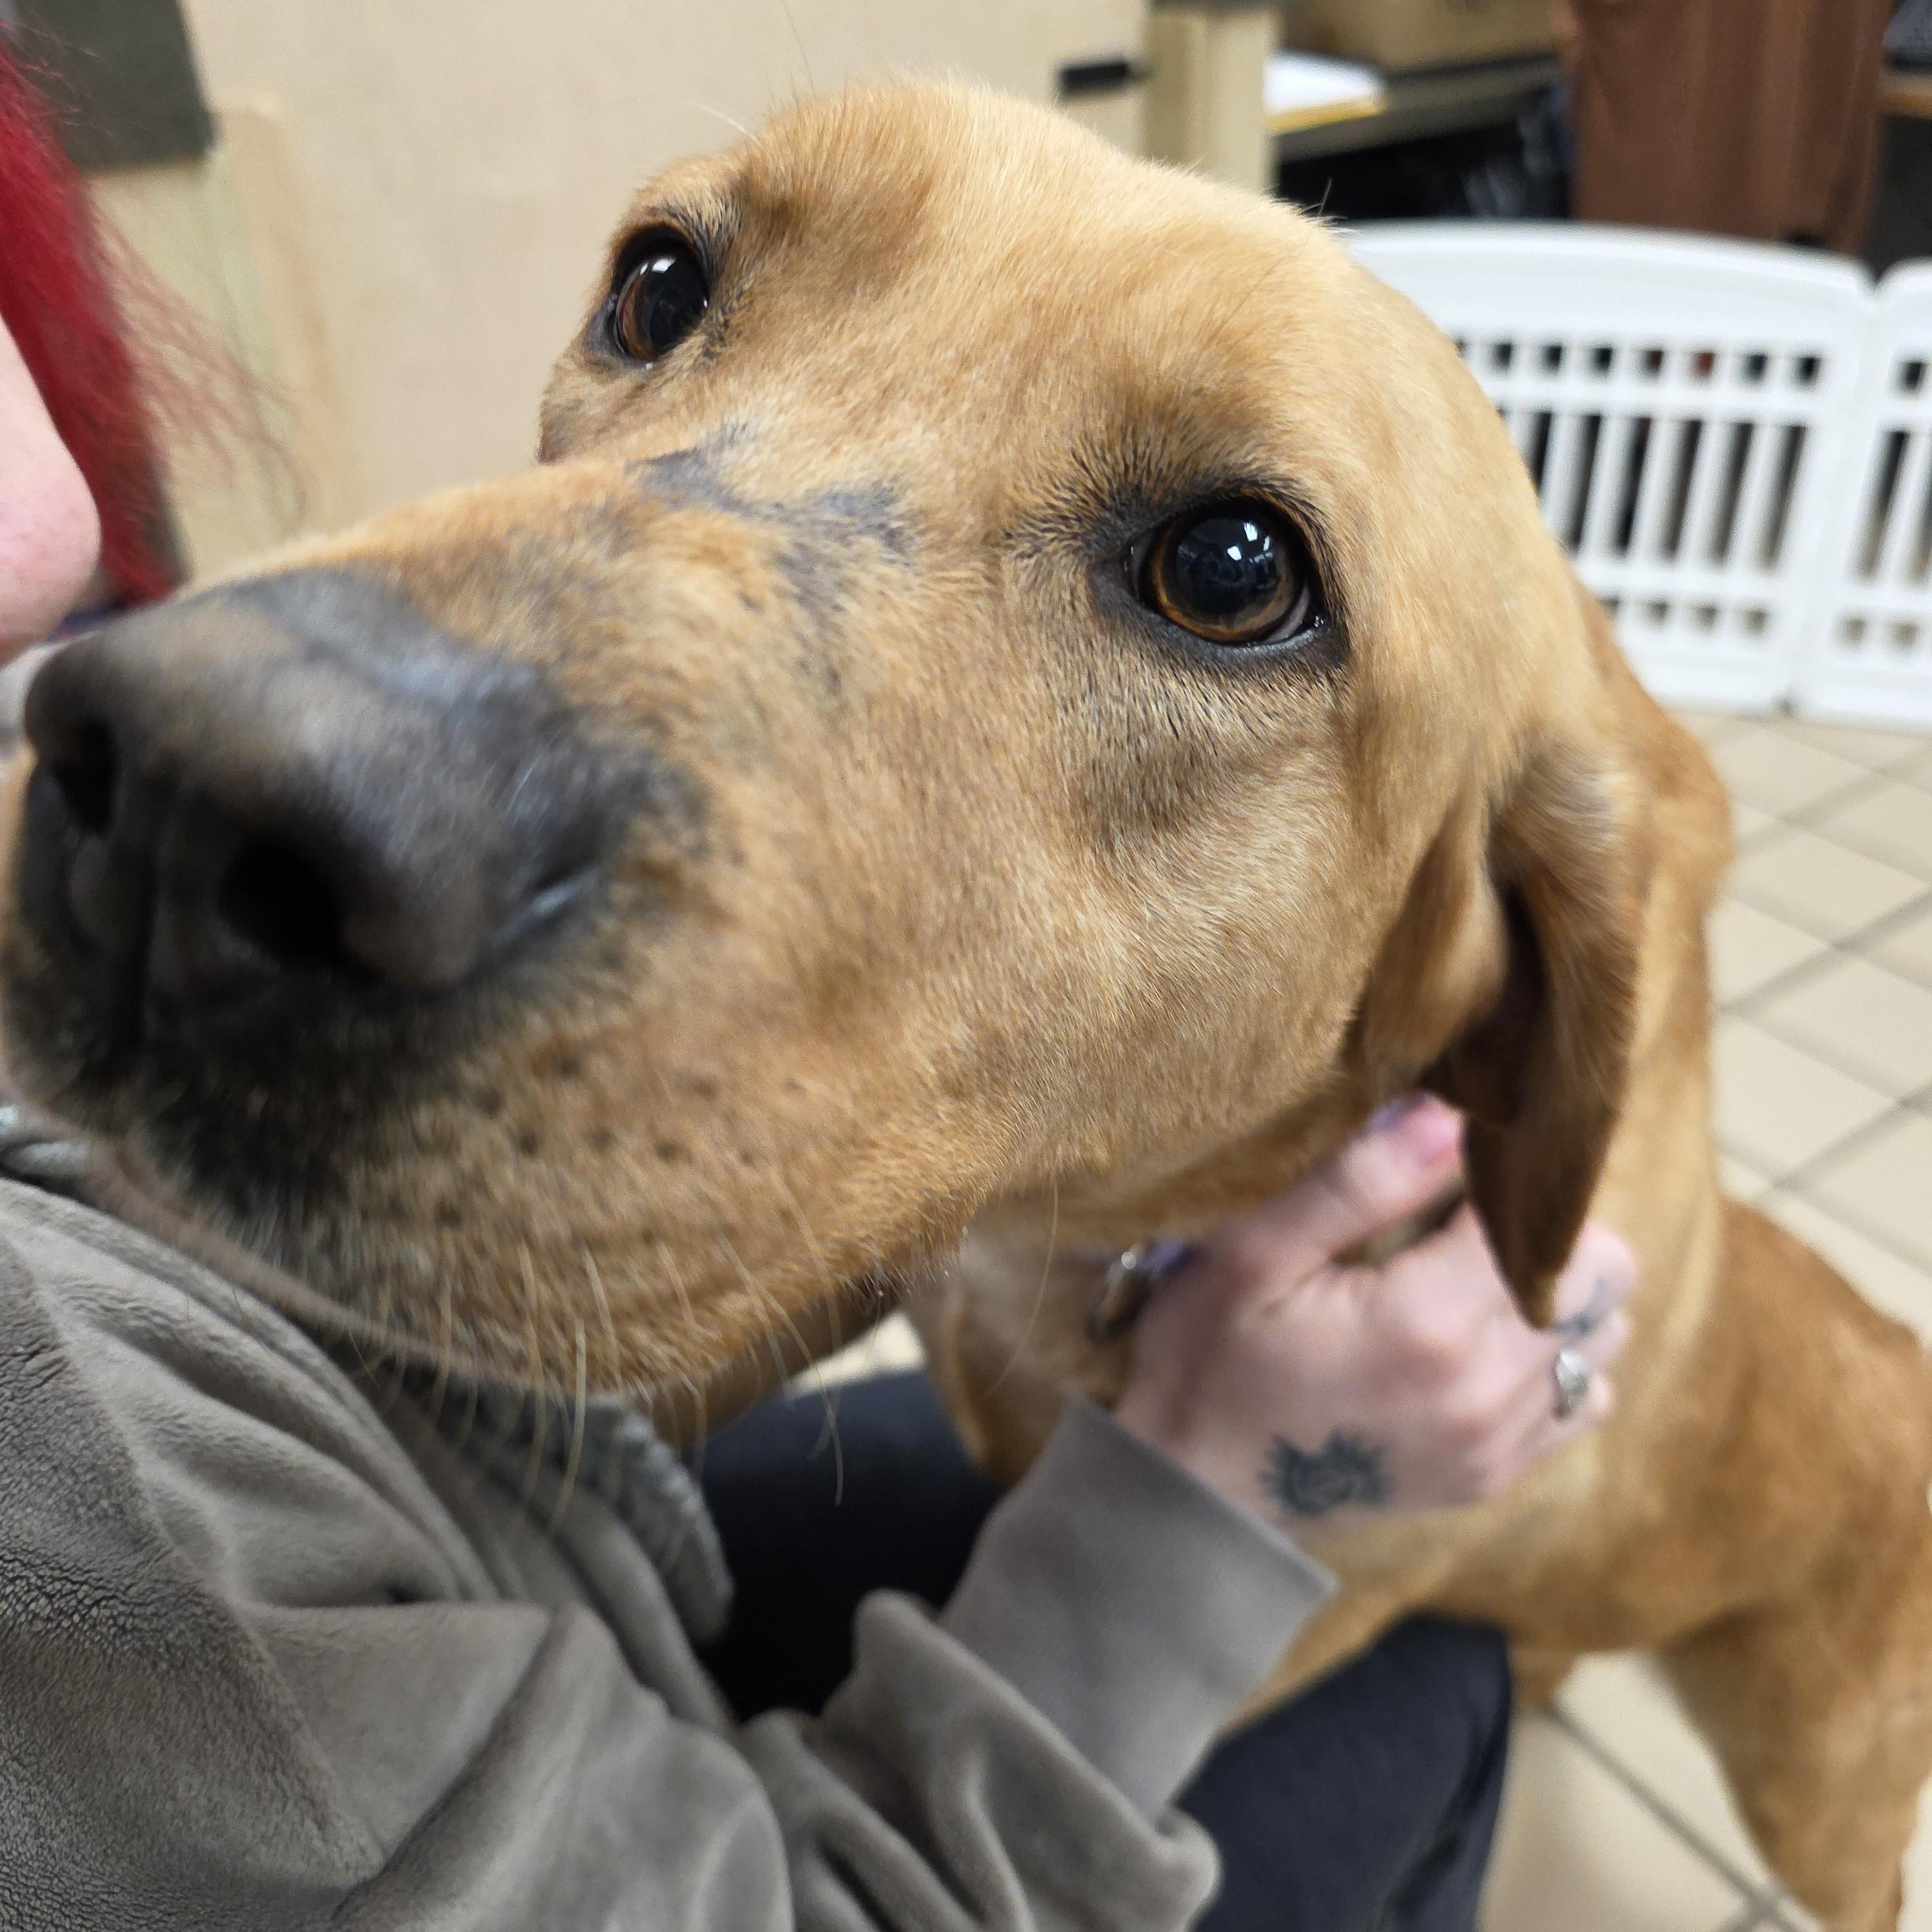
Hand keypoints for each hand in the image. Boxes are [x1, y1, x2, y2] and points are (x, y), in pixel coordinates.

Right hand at [1112, 1096, 1634, 1536]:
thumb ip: (1356, 1183)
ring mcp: (1498, 1443)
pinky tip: (1479, 1342)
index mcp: (1430, 1322)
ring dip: (1555, 1293)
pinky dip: (1551, 1359)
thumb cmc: (1207, 1356)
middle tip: (1459, 1221)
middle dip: (1543, 1230)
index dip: (1506, 1177)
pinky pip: (1581, 1400)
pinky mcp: (1494, 1476)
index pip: (1547, 1221)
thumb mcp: (1250, 1253)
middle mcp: (1487, 1389)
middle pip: (1600, 1274)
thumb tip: (1447, 1116)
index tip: (1447, 1168)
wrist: (1191, 1493)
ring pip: (1601, 1335)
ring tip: (1470, 1279)